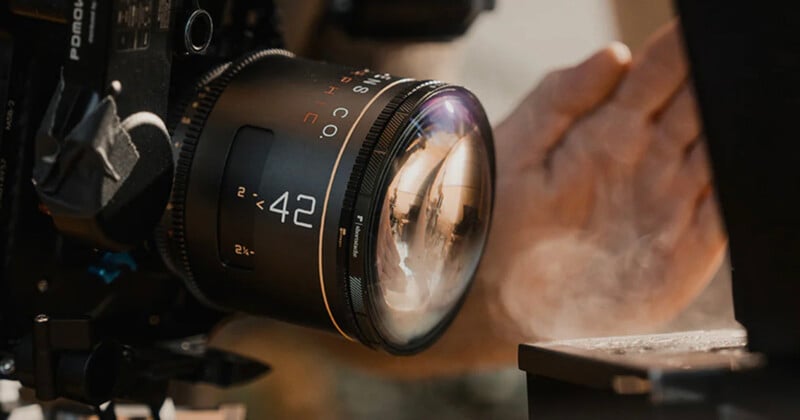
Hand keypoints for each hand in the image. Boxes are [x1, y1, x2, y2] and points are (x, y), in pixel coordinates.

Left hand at [478, 21, 726, 339]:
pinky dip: (735, 197)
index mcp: (610, 129)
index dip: (678, 54)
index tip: (693, 32)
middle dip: (714, 86)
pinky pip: (721, 218)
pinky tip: (739, 175)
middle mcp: (646, 162)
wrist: (493, 288)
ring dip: (732, 135)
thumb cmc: (500, 212)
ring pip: (717, 158)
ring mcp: (667, 205)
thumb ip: (562, 98)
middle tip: (729, 65)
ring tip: (741, 111)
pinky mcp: (682, 253)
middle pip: (697, 111)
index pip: (656, 78)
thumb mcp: (521, 146)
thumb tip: (614, 55)